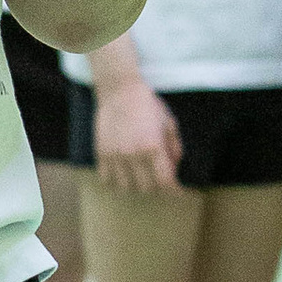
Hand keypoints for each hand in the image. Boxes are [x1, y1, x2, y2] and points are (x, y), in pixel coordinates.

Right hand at [93, 74, 182, 193]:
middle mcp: (133, 155)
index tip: (179, 191)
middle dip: (157, 186)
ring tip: (141, 174)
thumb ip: (175, 149)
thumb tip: (174, 169)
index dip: (175, 190)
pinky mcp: (101, 153)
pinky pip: (107, 179)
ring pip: (126, 187)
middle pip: (147, 188)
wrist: (120, 90)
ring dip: (136, 184)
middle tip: (159, 176)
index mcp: (153, 147)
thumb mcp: (169, 124)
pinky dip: (116, 180)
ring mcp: (115, 155)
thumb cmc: (148, 105)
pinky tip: (123, 171)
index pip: (166, 182)